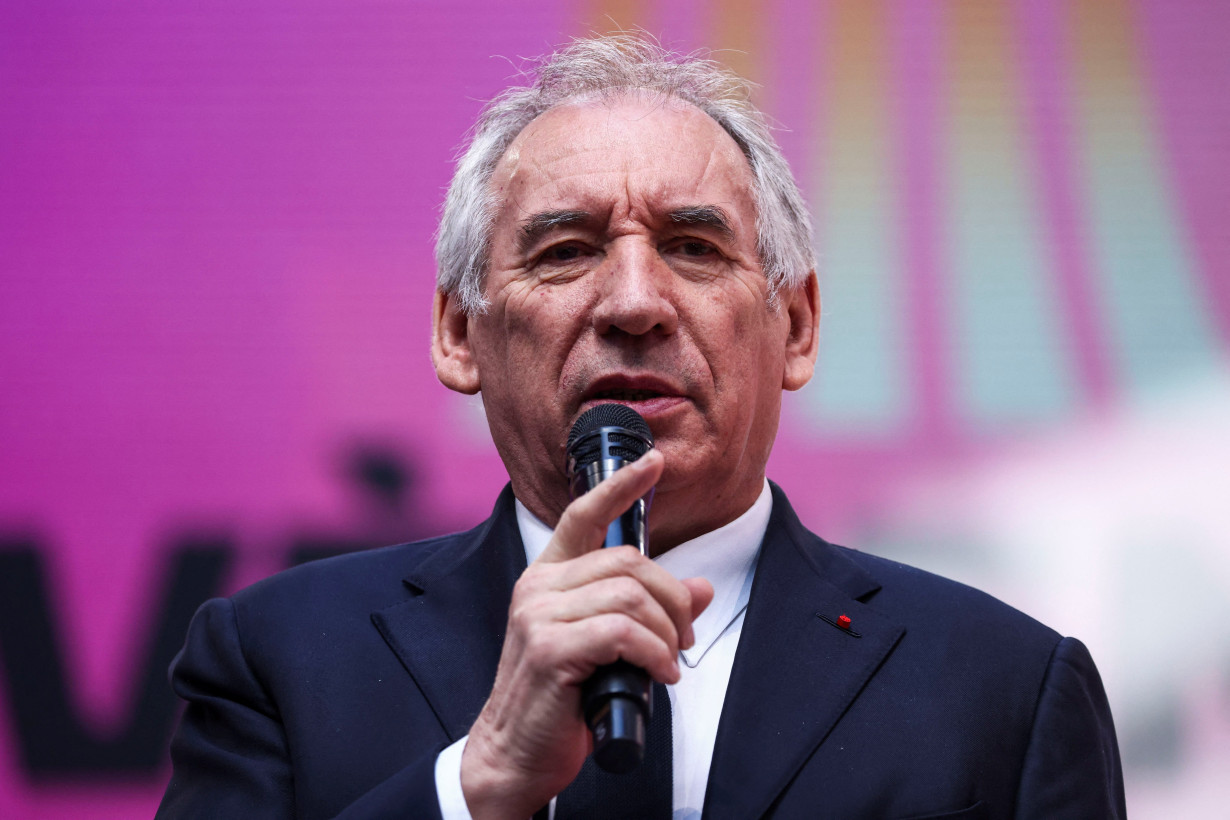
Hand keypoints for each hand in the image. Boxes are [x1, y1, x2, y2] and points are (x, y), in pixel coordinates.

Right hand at [459, 449, 713, 819]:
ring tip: (669, 660)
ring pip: (630, 596)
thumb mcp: (607, 646)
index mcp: (547, 576)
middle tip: (683, 637)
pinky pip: (622, 632)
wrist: (517, 753)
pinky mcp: (548, 649)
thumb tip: (700, 589)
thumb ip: (647, 611)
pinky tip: (658, 675)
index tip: (654, 461)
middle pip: (628, 562)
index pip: (583, 515)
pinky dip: (654, 653)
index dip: (621, 485)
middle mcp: (538, 587)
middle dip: (671, 599)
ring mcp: (538, 616)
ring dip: (666, 632)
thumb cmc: (559, 698)